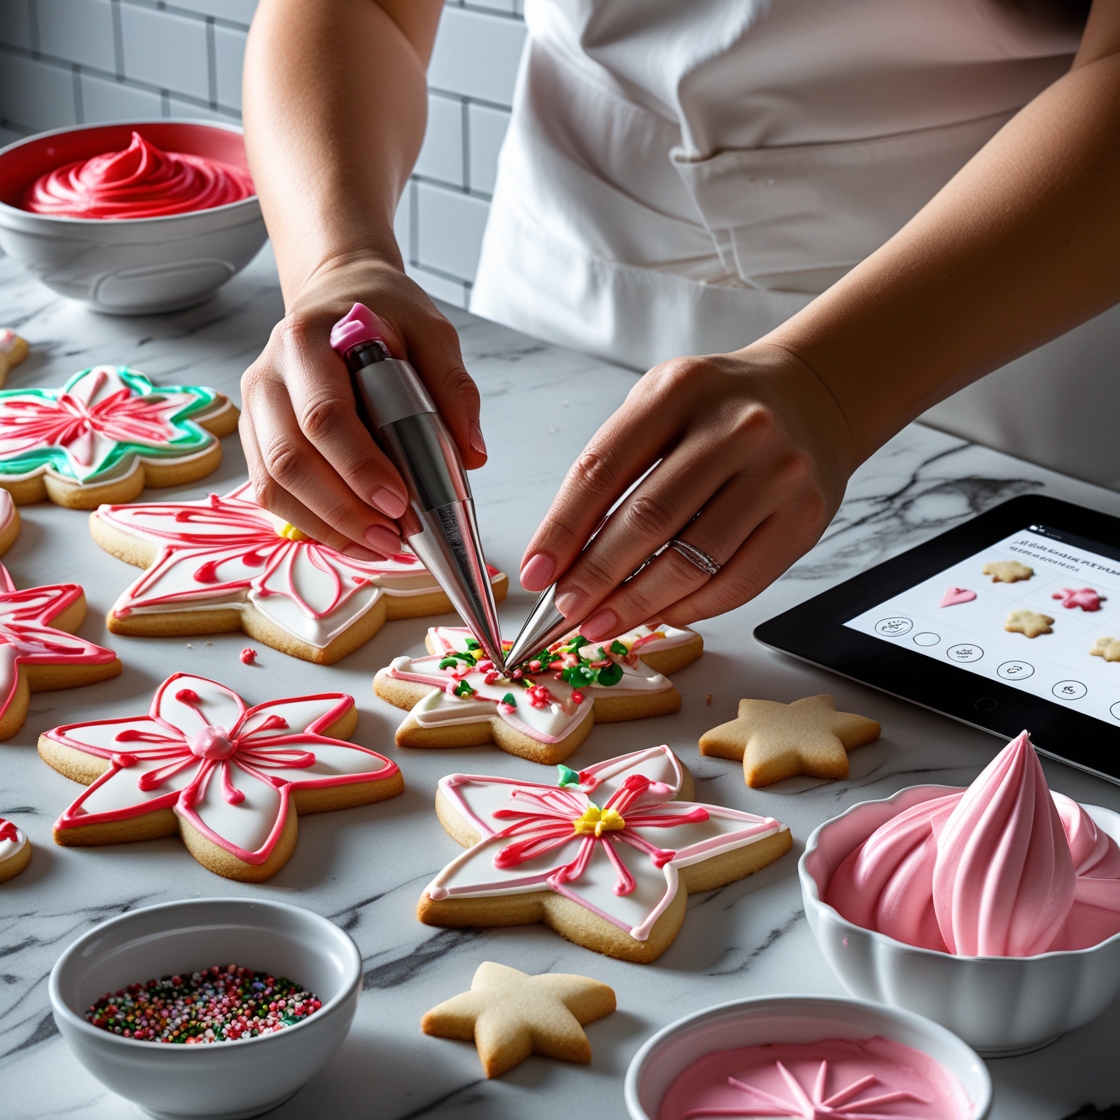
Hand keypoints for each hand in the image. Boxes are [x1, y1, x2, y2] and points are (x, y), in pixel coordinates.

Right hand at [240, 256, 486, 555]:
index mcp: (305, 341)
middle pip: (290, 459)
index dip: (360, 466)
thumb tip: (471, 454)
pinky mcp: (258, 439)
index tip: (400, 500)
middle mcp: (268, 377)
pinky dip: (315, 524)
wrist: (339, 295)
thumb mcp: (431, 331)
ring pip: (273, 485)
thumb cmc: (383, 314)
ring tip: (381, 545)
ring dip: (328, 526)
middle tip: (395, 536)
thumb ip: (453, 387)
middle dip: (344, 509)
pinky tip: (356, 538)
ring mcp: (256, 411)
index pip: (324, 415)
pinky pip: (273, 494)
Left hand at [518, 344, 857, 637]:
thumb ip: (612, 469)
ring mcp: (778, 473)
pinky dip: (691, 608)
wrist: (813, 396)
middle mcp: (736, 427)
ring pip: (692, 561)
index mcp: (680, 389)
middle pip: (648, 520)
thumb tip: (565, 558)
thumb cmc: (718, 409)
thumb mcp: (659, 406)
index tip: (535, 573)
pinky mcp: (806, 517)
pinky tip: (661, 613)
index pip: (603, 470)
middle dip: (596, 576)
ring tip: (603, 623)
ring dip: (638, 604)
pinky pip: (737, 582)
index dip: (561, 530)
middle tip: (566, 611)